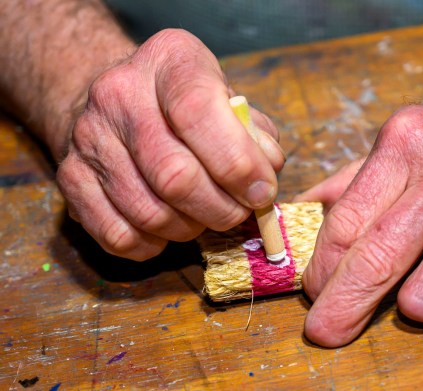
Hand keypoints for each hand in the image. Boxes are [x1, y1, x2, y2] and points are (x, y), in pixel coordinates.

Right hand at [57, 29, 284, 259]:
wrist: (116, 102)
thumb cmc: (186, 105)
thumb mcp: (227, 98)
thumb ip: (255, 134)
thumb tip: (264, 175)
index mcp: (168, 61)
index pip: (198, 111)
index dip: (237, 162)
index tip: (262, 192)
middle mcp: (118, 94)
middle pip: (174, 175)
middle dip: (221, 208)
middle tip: (238, 212)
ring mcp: (88, 138)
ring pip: (149, 213)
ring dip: (190, 229)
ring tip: (204, 216)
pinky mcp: (70, 179)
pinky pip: (118, 236)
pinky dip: (154, 245)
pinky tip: (167, 228)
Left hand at [301, 25, 422, 346]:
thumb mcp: (415, 125)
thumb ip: (358, 174)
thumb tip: (309, 208)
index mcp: (406, 145)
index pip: (345, 225)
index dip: (320, 268)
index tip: (313, 288)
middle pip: (375, 265)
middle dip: (340, 309)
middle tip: (325, 333)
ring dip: (416, 301)